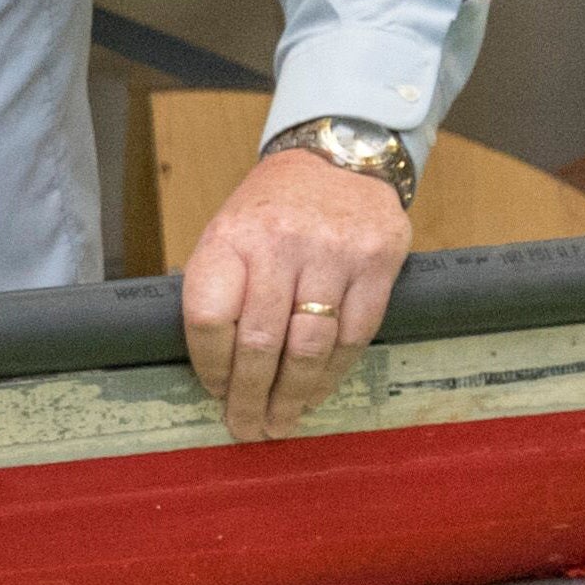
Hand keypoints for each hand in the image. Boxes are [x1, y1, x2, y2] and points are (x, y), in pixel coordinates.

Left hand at [178, 151, 412, 443]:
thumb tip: (215, 369)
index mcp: (230, 239)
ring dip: (294, 395)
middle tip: (248, 428)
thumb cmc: (273, 209)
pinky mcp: (377, 262)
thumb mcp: (229, 232)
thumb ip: (221, 289)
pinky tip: (318, 390)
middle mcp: (280, 244)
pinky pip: (354, 335)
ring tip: (282, 421)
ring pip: (309, 346)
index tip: (215, 392)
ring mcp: (332, 253)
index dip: (210, 366)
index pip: (208, 318)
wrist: (339, 156)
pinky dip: (333, 372)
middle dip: (250, 397)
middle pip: (259, 342)